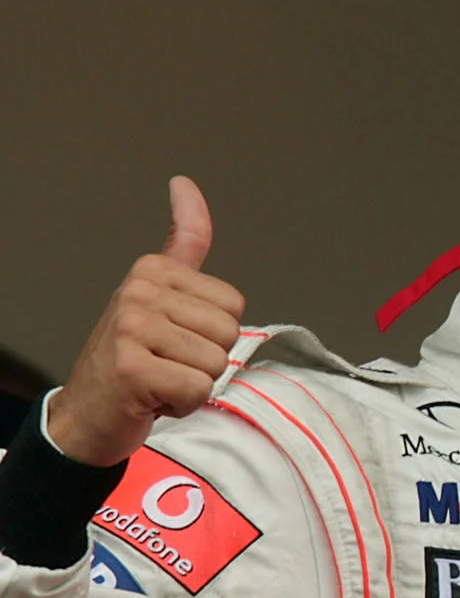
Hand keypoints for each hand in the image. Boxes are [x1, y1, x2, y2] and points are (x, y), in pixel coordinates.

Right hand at [47, 177, 244, 465]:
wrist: (87, 413)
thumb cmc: (132, 356)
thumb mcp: (158, 292)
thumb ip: (183, 244)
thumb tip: (184, 183)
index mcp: (151, 269)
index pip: (234, 303)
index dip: (213, 331)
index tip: (174, 334)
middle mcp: (138, 291)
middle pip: (230, 332)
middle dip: (206, 359)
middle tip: (167, 363)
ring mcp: (131, 328)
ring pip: (217, 362)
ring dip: (195, 382)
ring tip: (160, 378)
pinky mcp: (131, 368)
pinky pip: (199, 388)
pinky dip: (184, 404)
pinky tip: (153, 398)